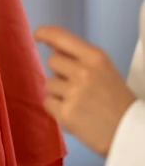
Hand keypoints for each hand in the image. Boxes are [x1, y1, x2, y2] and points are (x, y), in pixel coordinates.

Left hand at [36, 25, 135, 156]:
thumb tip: (50, 44)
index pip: (61, 36)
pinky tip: (74, 114)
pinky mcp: (66, 113)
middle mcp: (83, 71)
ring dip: (58, 92)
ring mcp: (73, 93)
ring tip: (78, 103)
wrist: (129, 132)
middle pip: (52, 61)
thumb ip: (78, 56)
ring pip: (48, 83)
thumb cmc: (116, 100)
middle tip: (75, 86)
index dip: (45, 33)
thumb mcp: (103, 69)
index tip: (38, 35)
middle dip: (59, 72)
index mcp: (95, 57)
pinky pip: (47, 102)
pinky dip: (57, 109)